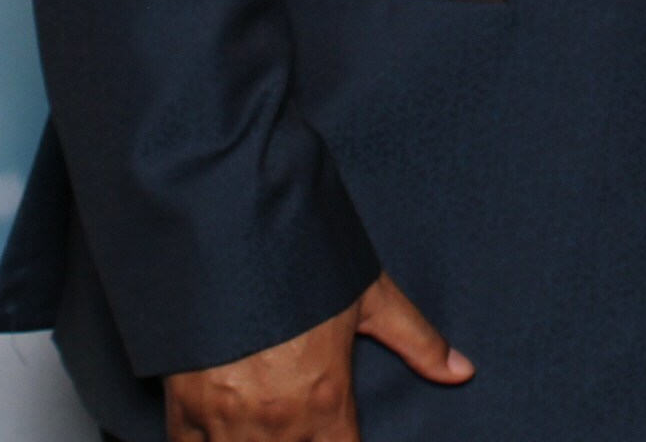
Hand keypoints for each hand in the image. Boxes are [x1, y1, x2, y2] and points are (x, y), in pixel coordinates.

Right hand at [162, 272, 468, 441]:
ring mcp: (225, 417)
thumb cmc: (301, 256)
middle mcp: (275, 420)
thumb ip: (417, 340)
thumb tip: (462, 370)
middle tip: (302, 428)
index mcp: (324, 399)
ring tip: (272, 431)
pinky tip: (224, 437)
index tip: (341, 439)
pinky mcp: (183, 404)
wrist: (228, 225)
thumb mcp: (368, 295)